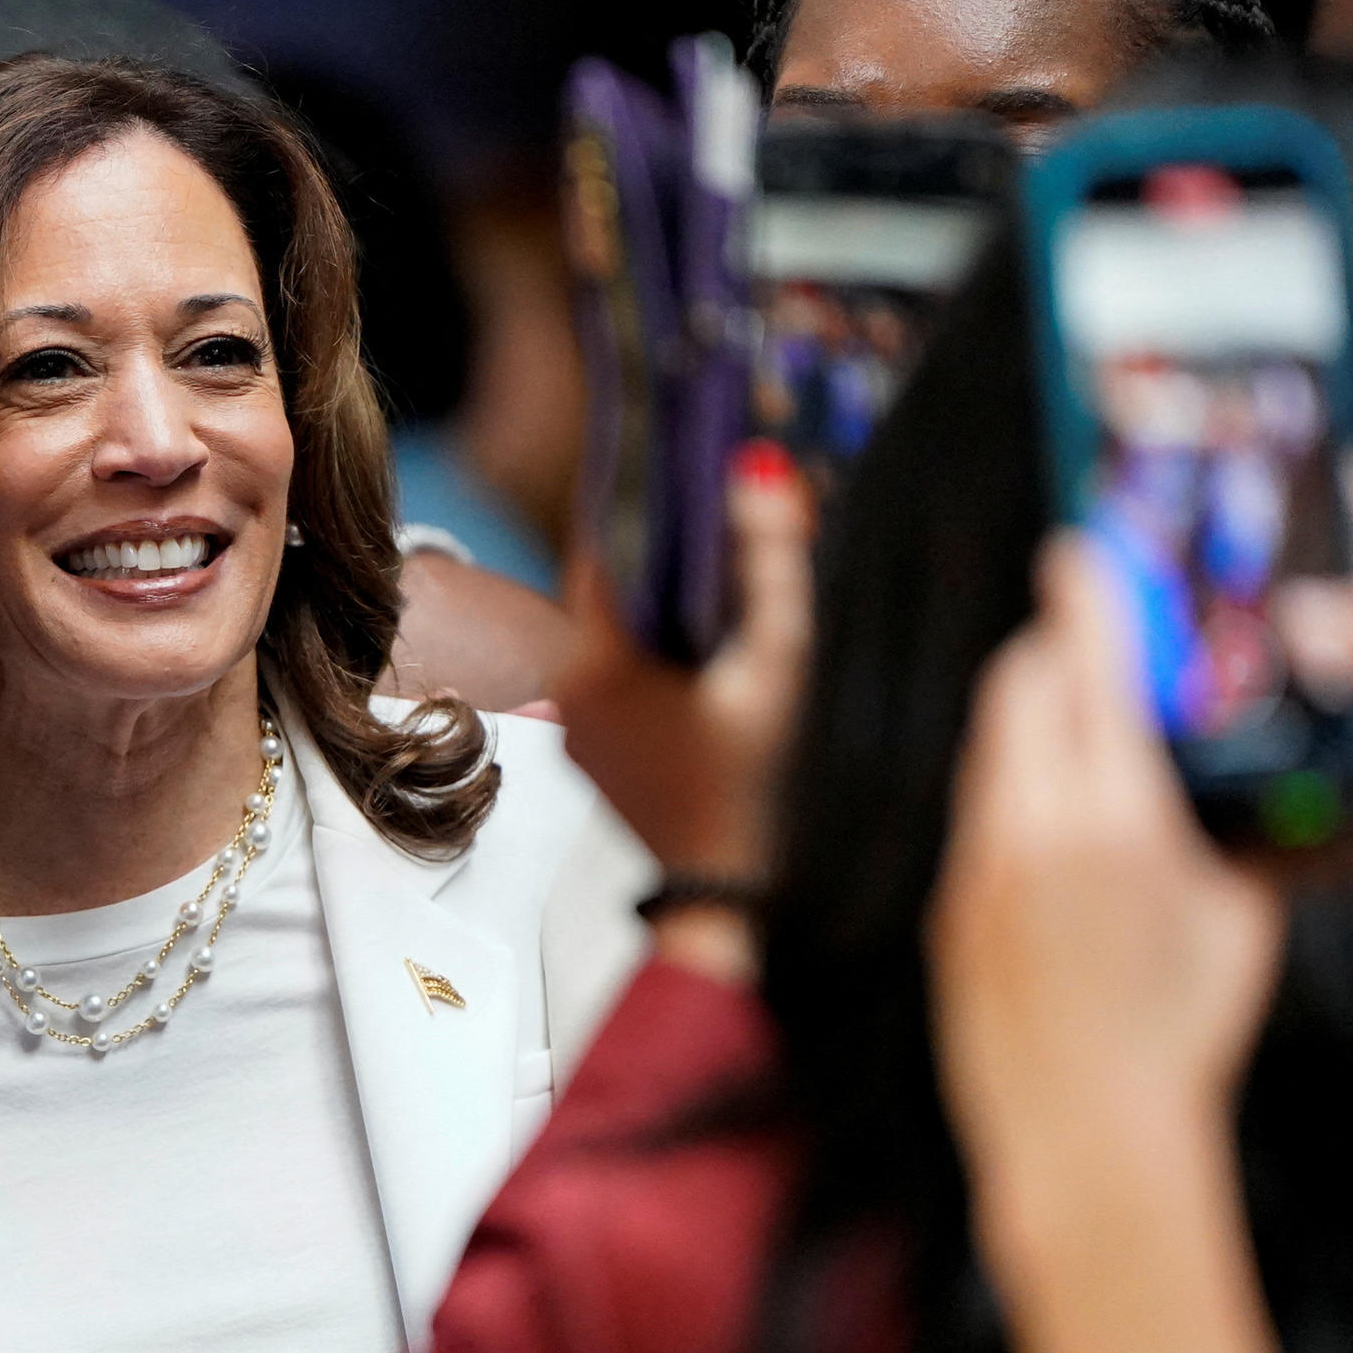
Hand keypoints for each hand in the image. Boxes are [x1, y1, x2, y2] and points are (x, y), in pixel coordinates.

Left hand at [556, 442, 812, 884]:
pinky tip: (705, 641)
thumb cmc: (763, 790)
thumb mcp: (783, 663)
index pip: (600, 541)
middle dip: (657, 542)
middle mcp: (569, 687)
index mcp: (599, 659)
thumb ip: (774, 561)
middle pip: (607, 583)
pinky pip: (614, 671)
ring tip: (718, 563)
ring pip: (611, 627)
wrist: (733, 896)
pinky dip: (653, 646)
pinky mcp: (593, 749)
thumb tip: (760, 473)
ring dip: (657, 595)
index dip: (639, 493)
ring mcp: (576, 723)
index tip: (674, 456)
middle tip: (710, 500)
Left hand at [930, 533, 1284, 1201]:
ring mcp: (979, 865)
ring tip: (1067, 726)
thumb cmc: (1180, 1036)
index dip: (1084, 598)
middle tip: (1079, 638)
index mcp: (1114, 815)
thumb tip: (1226, 792)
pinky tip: (1045, 821)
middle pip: (1020, 689)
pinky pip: (977, 816)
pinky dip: (1008, 792)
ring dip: (1025, 721)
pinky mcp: (950, 905)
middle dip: (1047, 652)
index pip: (1089, 668)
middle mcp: (1031, 825)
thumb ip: (1231, 836)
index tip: (1076, 553)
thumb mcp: (1242, 922)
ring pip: (990, 751)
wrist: (1084, 1131)